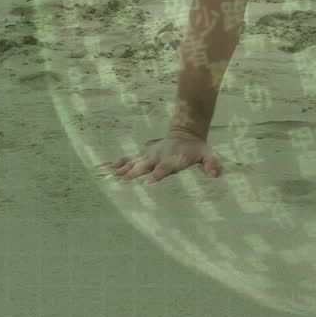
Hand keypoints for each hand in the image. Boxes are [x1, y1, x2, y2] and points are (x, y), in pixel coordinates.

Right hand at [97, 130, 221, 183]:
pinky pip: (125, 159)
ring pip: (131, 162)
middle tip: (122, 181)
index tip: (149, 183)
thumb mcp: (208, 154)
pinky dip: (114, 164)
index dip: (157, 175)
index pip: (163, 168)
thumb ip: (211, 163)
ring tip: (106, 176)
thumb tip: (214, 173)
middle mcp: (156, 157)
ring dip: (119, 170)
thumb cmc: (196, 149)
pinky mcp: (141, 155)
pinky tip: (101, 169)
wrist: (185, 133)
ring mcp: (147, 155)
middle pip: (143, 166)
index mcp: (171, 159)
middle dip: (133, 173)